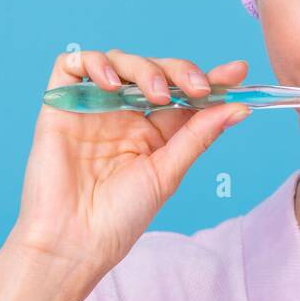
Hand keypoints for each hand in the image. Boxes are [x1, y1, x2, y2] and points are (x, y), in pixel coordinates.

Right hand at [5, 49, 250, 281]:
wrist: (75, 240)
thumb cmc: (120, 217)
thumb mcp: (168, 173)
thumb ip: (198, 135)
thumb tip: (239, 108)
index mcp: (152, 132)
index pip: (183, 94)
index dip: (209, 78)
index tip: (237, 72)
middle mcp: (123, 115)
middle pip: (154, 70)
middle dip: (179, 71)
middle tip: (198, 88)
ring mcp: (93, 108)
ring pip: (118, 60)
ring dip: (144, 68)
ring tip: (155, 94)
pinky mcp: (60, 105)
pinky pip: (70, 64)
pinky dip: (93, 62)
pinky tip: (111, 83)